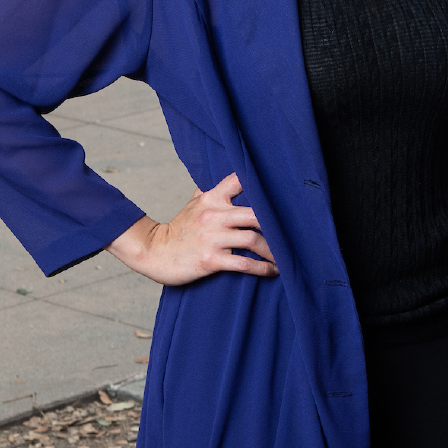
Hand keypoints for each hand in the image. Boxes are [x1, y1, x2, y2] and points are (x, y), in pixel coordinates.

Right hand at [108, 173, 277, 285]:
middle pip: (256, 214)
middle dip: (277, 225)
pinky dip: (262, 268)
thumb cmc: (178, 229)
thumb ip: (211, 191)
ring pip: (253, 240)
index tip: (283, 189)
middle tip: (292, 233)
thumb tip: (230, 177)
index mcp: (211, 198)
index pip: (238, 180)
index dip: (260, 181)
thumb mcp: (193, 204)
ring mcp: (212, 238)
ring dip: (273, 250)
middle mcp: (214, 215)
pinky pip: (243, 264)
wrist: (154, 252)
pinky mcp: (210, 260)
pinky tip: (272, 270)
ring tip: (284, 256)